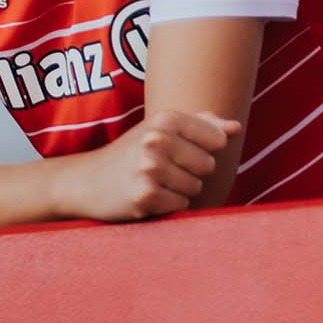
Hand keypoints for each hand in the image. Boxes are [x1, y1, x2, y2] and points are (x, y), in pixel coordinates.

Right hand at [58, 110, 240, 221]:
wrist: (87, 181)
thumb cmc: (131, 154)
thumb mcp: (160, 130)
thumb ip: (201, 125)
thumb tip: (235, 127)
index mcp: (165, 118)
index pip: (217, 139)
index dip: (203, 149)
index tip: (177, 150)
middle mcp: (157, 139)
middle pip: (208, 165)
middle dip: (190, 172)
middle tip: (160, 169)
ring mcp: (150, 167)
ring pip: (196, 187)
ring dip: (178, 189)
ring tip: (152, 182)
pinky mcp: (146, 195)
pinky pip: (181, 204)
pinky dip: (167, 204)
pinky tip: (146, 196)